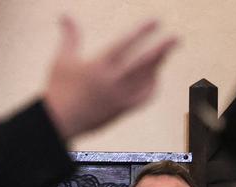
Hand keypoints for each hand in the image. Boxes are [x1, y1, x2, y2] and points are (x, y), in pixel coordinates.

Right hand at [43, 17, 177, 139]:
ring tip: (167, 50)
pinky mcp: (124, 110)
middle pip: (143, 64)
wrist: (61, 122)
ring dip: (159, 64)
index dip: (140, 32)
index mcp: (98, 68)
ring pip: (147, 80)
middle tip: (176, 38)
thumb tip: (66, 13)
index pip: (124, 45)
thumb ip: (70, 36)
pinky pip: (146, 97)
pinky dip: (153, 85)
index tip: (155, 21)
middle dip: (162, 50)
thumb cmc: (59, 89)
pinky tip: (156, 76)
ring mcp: (121, 98)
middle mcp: (113, 83)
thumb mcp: (62, 60)